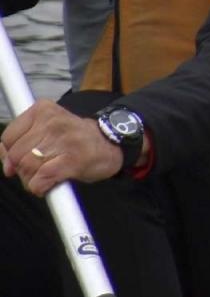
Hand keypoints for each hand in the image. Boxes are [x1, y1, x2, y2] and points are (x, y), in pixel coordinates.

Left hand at [0, 100, 123, 194]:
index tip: (22, 158)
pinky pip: (40, 180)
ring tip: (47, 175)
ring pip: (26, 169)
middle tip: (39, 168)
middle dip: (22, 169)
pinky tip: (50, 183)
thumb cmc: (77, 138)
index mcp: (43, 109)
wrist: (111, 143)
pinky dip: (40, 187)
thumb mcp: (48, 127)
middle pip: (16, 155)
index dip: (10, 153)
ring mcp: (63, 140)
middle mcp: (53, 122)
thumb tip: (7, 167)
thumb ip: (22, 141)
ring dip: (32, 179)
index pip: (8, 137)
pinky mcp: (71, 160)